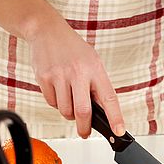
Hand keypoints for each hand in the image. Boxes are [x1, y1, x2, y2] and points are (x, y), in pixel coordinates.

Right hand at [27, 14, 124, 138]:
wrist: (47, 30)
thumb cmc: (73, 50)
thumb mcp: (92, 62)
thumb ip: (97, 86)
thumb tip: (101, 115)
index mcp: (95, 69)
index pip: (109, 98)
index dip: (115, 117)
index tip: (119, 131)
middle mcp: (78, 72)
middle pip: (83, 111)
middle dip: (84, 128)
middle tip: (85, 133)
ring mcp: (60, 75)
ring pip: (66, 111)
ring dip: (68, 113)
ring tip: (69, 99)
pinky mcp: (44, 78)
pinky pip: (52, 103)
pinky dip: (56, 103)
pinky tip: (57, 89)